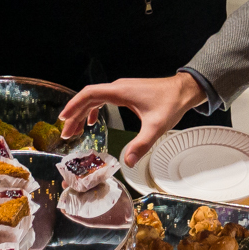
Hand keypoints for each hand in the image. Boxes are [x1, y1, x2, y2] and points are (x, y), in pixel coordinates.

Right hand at [61, 73, 204, 161]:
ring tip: (74, 130)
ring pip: (95, 98)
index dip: (74, 105)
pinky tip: (92, 122)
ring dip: (83, 112)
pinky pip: (104, 98)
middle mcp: (118, 87)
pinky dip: (94, 109)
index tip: (63, 118)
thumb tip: (126, 162)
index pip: (90, 94)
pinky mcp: (127, 92)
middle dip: (75, 114)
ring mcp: (122, 89)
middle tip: (65, 133)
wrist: (185, 90)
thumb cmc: (171, 104)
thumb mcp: (156, 127)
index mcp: (121, 92)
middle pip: (88, 98)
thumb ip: (141, 145)